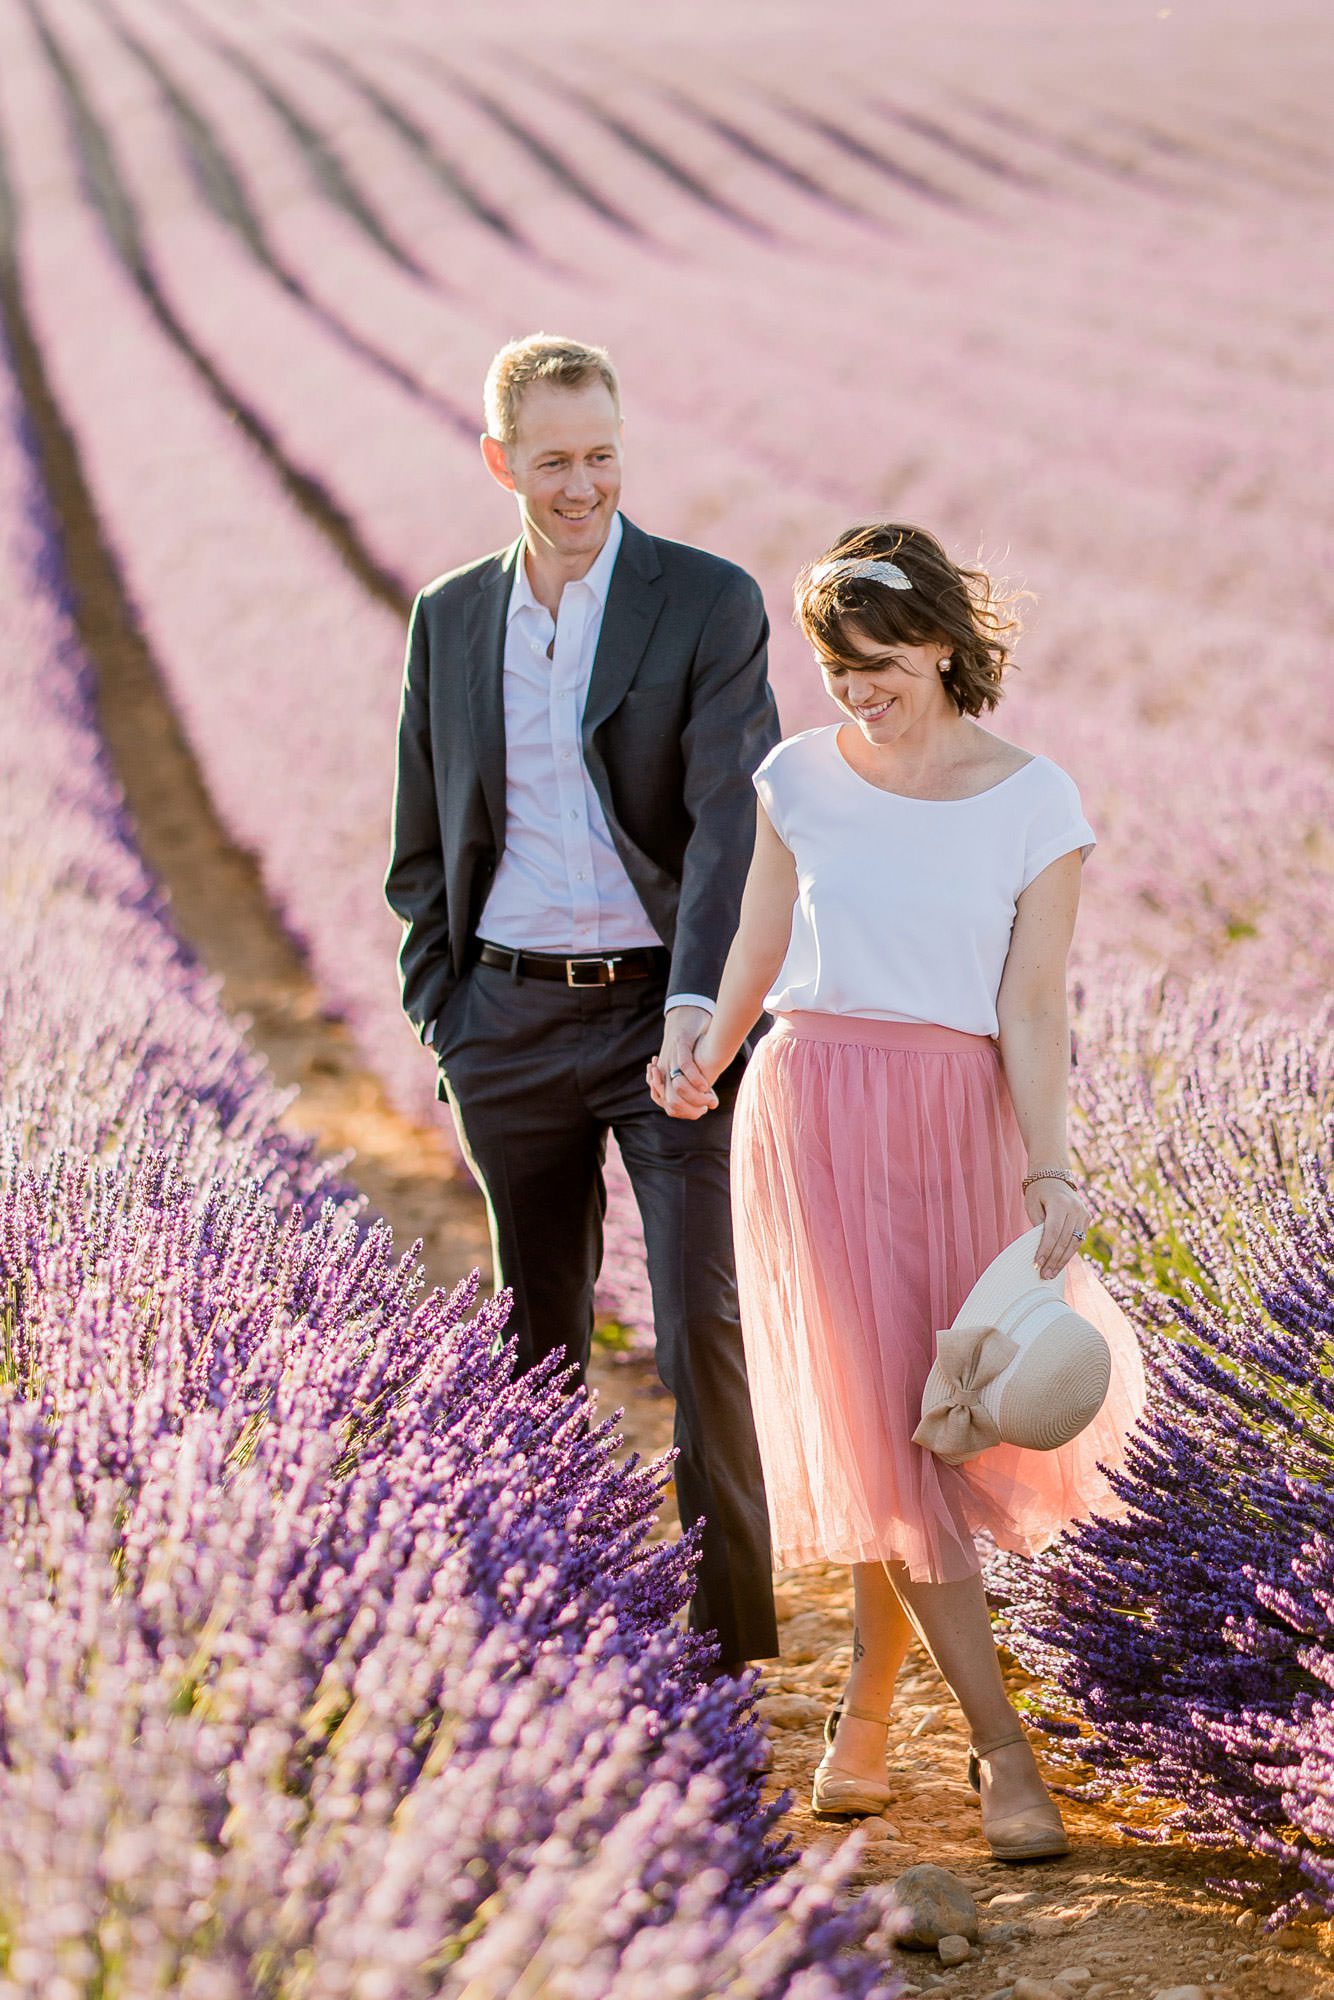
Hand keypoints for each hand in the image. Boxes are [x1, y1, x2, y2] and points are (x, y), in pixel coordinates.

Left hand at [646, 1005, 717, 1119]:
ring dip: (693, 1096)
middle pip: (670, 1101)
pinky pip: (684, 1065)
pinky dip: (695, 1078)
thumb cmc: (691, 1045)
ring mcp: (670, 1057)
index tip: (699, 1111)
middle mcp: (664, 1069)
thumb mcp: (688, 1069)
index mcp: (664, 1077)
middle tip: (705, 1106)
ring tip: (707, 1097)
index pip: (667, 1105)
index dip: (684, 1113)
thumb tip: (710, 1104)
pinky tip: (705, 1084)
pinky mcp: (680, 1043)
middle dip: (689, 1108)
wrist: (685, 1015)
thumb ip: (694, 1086)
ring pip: (676, 1087)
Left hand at [1024, 1176, 1090, 1281]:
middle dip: (1053, 1260)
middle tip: (1044, 1275)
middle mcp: (1075, 1209)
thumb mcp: (1032, 1205)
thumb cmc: (1038, 1191)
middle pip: (1064, 1240)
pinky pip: (1079, 1239)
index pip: (1052, 1232)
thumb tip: (1042, 1250)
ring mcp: (1083, 1213)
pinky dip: (1069, 1252)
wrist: (1053, 1175)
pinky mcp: (1087, 1218)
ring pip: (1074, 1243)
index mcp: (1060, 1204)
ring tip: (1051, 1273)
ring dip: (1062, 1260)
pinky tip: (1060, 1263)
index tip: (1037, 1264)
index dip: (1045, 1250)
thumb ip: (1038, 1225)